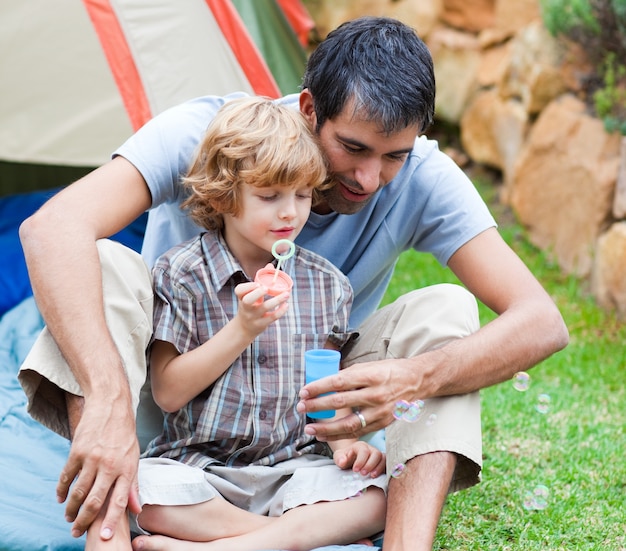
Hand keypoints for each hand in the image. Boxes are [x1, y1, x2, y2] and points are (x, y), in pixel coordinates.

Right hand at [57, 395, 139, 538]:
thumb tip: (136, 509)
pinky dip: (61, 490)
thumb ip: (133, 484)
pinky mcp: (77, 451)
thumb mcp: (134, 456)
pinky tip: (60, 497)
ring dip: (71, 508)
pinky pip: (66, 476)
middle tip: (76, 531)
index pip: (119, 500)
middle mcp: (110, 465)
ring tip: (69, 517)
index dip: (111, 520)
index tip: (103, 536)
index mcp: (127, 467)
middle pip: (95, 500)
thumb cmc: (125, 433)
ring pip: (78, 492)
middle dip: (85, 520)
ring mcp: (92, 458)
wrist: (111, 405)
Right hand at [234, 278, 289, 337]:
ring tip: (286, 294)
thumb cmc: (250, 305)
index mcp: (242, 297)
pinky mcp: (261, 324)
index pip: (239, 290)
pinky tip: (286, 305)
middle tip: (267, 288)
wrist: (245, 328)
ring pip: (264, 308)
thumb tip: (270, 266)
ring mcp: (253, 316)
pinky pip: (272, 317)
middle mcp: (246, 307)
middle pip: (248, 300)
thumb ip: (260, 280)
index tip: (258, 283)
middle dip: (257, 293)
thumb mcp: (251, 294)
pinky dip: (280, 311)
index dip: (248, 286)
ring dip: (276, 300)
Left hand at [297, 358, 414, 440]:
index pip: (338, 382)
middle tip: (301, 407)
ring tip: (310, 429)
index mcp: (370, 375)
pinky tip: (325, 436)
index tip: (303, 392)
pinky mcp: (383, 423)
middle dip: (317, 406)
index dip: (319, 387)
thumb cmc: (388, 370)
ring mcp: (380, 411)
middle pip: (340, 401)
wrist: (416, 380)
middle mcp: (375, 393)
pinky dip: (339, 435)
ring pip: (348, 423)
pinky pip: (358, 432)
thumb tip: (324, 384)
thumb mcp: (369, 366)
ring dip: (326, 428)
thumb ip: (348, 376)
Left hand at [333, 441, 385, 477]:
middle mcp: (371, 448)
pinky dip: (384, 470)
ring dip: (379, 468)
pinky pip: (388, 464)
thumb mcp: (339, 457)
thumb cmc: (345, 457)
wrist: (350, 459)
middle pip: (376, 453)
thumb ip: (339, 458)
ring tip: (372, 476)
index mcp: (360, 446)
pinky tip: (379, 477)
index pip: (364, 451)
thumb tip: (342, 461)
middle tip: (363, 474)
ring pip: (383, 458)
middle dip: (370, 464)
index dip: (361, 461)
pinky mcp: (382, 461)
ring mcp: (377, 455)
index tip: (355, 470)